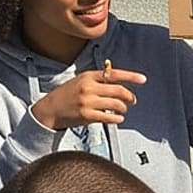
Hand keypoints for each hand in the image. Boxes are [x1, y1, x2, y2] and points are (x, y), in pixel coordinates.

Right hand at [30, 66, 145, 130]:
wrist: (49, 110)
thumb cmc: (67, 95)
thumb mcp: (80, 81)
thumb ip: (97, 81)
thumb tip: (119, 84)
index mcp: (88, 76)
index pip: (113, 74)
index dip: (131, 76)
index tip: (143, 79)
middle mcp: (88, 87)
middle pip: (119, 90)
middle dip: (130, 96)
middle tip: (133, 100)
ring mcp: (87, 101)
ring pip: (116, 104)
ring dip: (123, 109)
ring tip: (122, 110)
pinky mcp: (87, 115)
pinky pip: (109, 117)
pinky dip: (117, 118)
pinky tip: (118, 118)